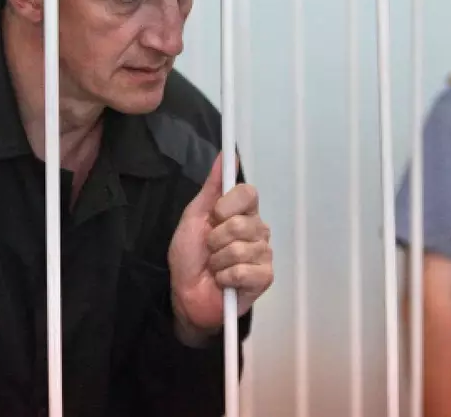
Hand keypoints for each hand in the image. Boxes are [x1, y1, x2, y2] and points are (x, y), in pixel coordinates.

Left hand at [167, 153, 272, 345]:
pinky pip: (244, 271)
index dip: (229, 204)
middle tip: (210, 249)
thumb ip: (211, 187)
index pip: (248, 193)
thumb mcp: (194, 217)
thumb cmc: (189, 256)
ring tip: (215, 267)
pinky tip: (224, 281)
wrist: (186, 294)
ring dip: (217, 261)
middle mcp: (257, 229)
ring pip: (240, 249)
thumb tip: (224, 155)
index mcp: (242, 212)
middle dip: (215, 239)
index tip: (214, 216)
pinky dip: (225, 277)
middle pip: (242, 223)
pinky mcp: (264, 277)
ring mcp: (263, 254)